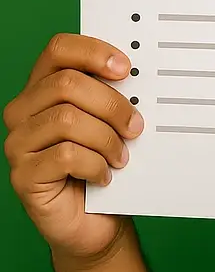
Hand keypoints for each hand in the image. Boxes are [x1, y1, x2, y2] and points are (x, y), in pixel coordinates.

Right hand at [3, 33, 143, 261]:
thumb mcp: (114, 125)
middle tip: (136, 127)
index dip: (93, 52)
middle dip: (111, 104)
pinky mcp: (23, 175)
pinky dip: (95, 165)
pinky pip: (64, 156)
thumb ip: (116, 96)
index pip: (59, 50)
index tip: (126, 68)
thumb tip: (139, 74)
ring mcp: (19, 143)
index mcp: (44, 89)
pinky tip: (105, 176)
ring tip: (121, 157)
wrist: (99, 221)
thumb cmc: (107, 165)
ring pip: (67, 119)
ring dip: (106, 139)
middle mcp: (24, 111)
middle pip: (66, 84)